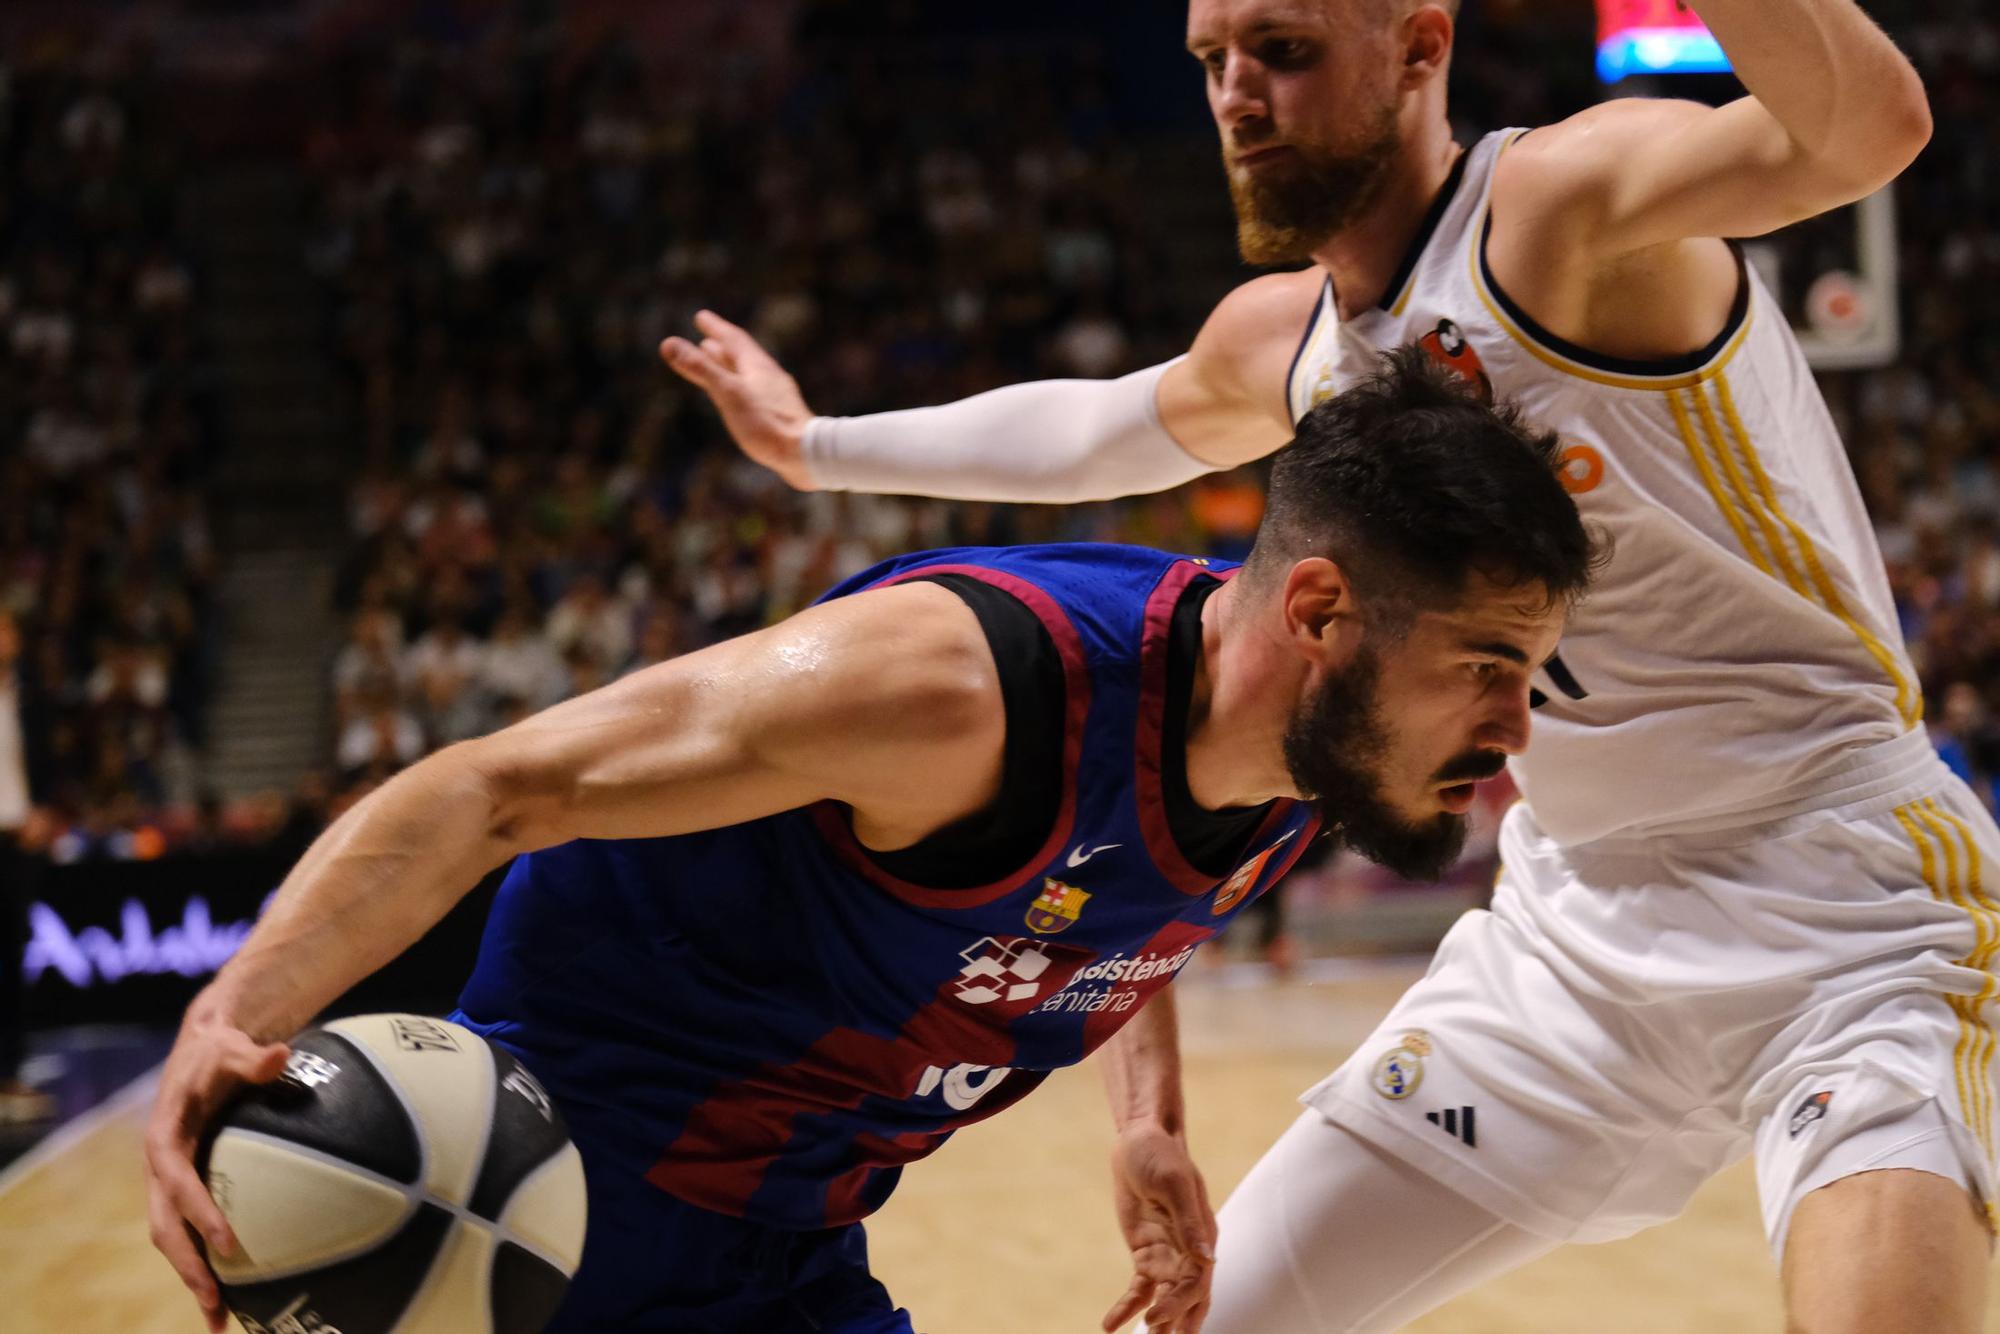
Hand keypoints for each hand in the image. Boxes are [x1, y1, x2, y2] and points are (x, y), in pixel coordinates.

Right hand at [143, 1009, 290, 1331]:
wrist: (200, 1047)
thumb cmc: (219, 1050)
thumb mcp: (233, 1049)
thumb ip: (255, 1058)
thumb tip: (282, 1053)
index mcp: (165, 1137)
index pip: (178, 1181)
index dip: (199, 1212)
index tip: (228, 1244)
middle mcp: (159, 1166)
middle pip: (164, 1227)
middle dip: (188, 1266)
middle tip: (216, 1304)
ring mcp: (167, 1180)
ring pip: (170, 1238)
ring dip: (192, 1277)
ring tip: (220, 1318)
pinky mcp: (181, 1187)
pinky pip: (185, 1231)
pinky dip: (201, 1262)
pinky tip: (229, 1292)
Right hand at [659, 310, 818, 490]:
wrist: (806, 454)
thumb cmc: (766, 424)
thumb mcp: (727, 393)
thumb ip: (700, 368)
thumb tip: (668, 343)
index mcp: (757, 366)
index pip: (734, 339)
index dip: (716, 327)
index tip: (701, 316)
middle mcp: (769, 376)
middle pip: (742, 356)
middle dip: (722, 347)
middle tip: (707, 339)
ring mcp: (776, 396)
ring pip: (749, 375)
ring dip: (731, 366)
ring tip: (717, 362)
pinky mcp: (780, 416)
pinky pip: (756, 393)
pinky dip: (741, 388)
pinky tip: (742, 400)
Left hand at [1102, 1120, 1217, 1332]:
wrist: (1140, 1142)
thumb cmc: (1162, 1157)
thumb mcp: (1175, 1184)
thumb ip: (1190, 1221)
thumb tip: (1207, 1257)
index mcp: (1204, 1236)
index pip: (1197, 1281)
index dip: (1180, 1303)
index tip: (1157, 1318)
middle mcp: (1189, 1252)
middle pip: (1187, 1298)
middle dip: (1179, 1325)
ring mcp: (1167, 1256)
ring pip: (1165, 1301)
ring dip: (1159, 1325)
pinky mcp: (1145, 1255)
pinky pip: (1139, 1289)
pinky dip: (1127, 1307)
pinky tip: (1110, 1326)